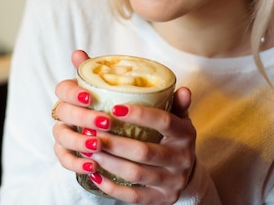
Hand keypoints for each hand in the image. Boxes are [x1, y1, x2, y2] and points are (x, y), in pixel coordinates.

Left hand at [52, 50, 195, 203]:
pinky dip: (112, 187)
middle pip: (145, 151)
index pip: (165, 121)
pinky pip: (134, 197)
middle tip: (91, 131)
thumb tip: (170, 80)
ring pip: (137, 174)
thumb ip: (162, 96)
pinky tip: (94, 175)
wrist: (185, 174)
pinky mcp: (161, 200)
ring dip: (109, 162)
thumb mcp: (173, 115)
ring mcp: (171, 181)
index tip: (114, 106)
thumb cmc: (170, 136)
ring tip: (88, 150)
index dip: (140, 114)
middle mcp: (181, 158)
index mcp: (185, 133)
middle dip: (115, 142)